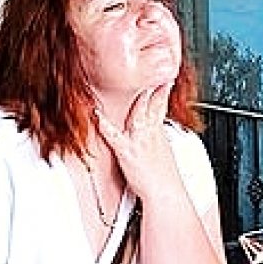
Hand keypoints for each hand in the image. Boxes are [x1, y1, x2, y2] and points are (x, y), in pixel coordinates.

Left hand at [96, 84, 182, 202]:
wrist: (166, 193)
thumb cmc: (165, 178)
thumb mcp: (165, 152)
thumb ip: (157, 138)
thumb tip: (155, 132)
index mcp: (159, 132)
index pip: (160, 104)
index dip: (161, 89)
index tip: (162, 76)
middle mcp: (150, 132)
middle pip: (150, 103)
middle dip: (150, 85)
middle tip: (149, 70)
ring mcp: (138, 140)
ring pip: (136, 113)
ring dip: (133, 97)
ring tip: (126, 80)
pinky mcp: (127, 152)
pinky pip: (114, 135)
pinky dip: (104, 124)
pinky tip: (96, 115)